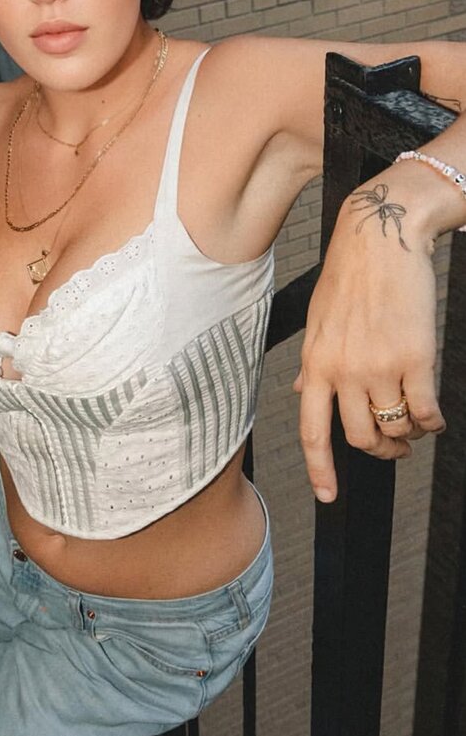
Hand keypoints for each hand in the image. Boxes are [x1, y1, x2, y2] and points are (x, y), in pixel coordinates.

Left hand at [294, 202, 445, 502]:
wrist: (381, 239)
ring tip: (414, 423)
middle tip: (393, 447)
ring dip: (407, 434)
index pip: (312, 430)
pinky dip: (432, 422)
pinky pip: (424, 410)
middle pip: (360, 437)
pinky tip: (434, 418)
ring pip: (395, 427)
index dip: (320, 469)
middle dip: (379, 450)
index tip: (327, 496)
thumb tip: (300, 389)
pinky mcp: (415, 357)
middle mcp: (344, 370)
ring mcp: (379, 365)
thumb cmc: (349, 277)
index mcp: (316, 363)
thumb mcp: (318, 321)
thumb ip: (313, 362)